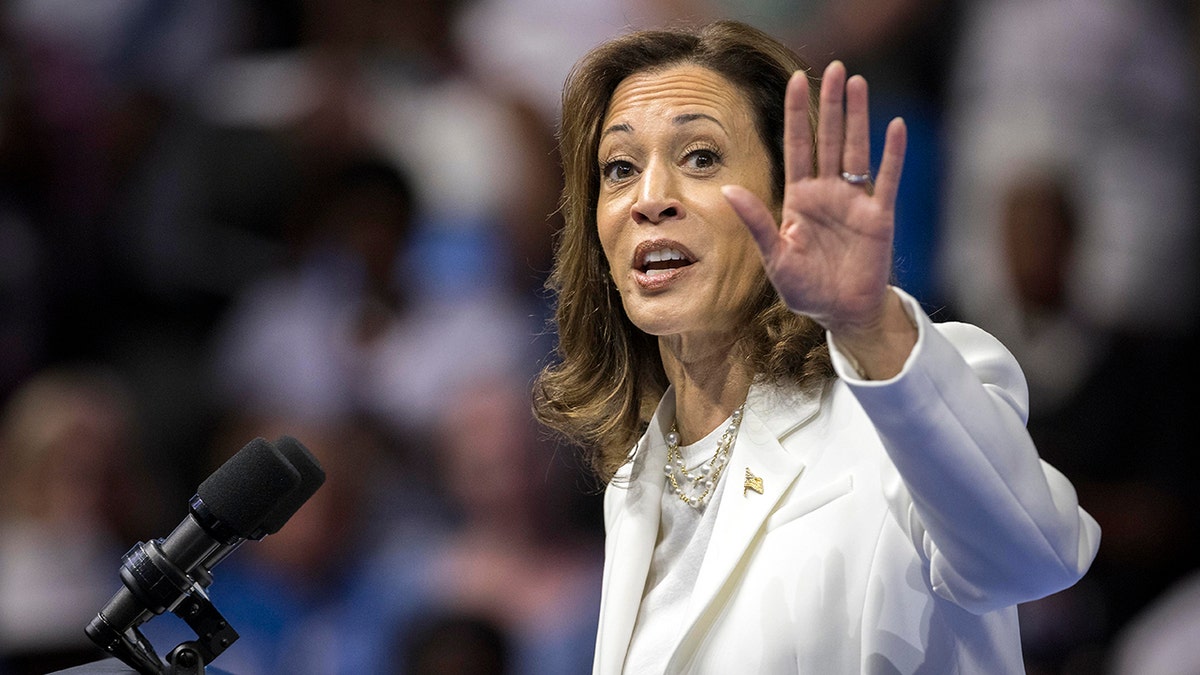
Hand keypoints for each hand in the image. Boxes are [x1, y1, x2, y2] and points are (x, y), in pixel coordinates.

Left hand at [722, 61, 906, 339]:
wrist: (842, 313)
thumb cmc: (806, 289)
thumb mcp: (775, 257)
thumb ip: (757, 222)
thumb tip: (730, 190)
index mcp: (800, 199)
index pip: (797, 146)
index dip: (798, 114)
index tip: (797, 79)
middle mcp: (827, 193)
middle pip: (829, 139)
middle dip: (831, 104)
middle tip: (836, 68)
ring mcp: (855, 202)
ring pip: (856, 150)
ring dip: (858, 117)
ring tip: (859, 83)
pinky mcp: (879, 217)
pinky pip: (886, 180)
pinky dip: (891, 155)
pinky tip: (894, 126)